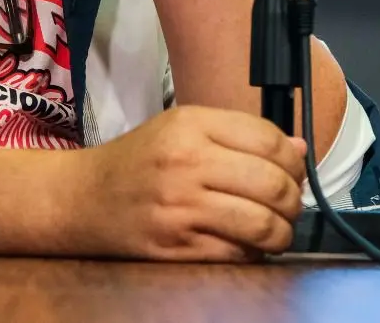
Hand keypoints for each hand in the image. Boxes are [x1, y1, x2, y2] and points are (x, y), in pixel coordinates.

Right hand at [72, 106, 305, 261]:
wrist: (81, 198)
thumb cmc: (138, 160)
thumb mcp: (182, 129)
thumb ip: (240, 135)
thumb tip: (298, 150)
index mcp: (191, 125)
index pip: (268, 139)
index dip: (293, 160)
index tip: (294, 171)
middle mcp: (187, 163)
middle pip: (271, 184)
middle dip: (293, 200)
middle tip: (291, 205)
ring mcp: (180, 208)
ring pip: (260, 224)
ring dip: (282, 232)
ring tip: (278, 230)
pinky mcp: (174, 247)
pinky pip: (235, 254)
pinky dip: (254, 253)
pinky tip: (250, 246)